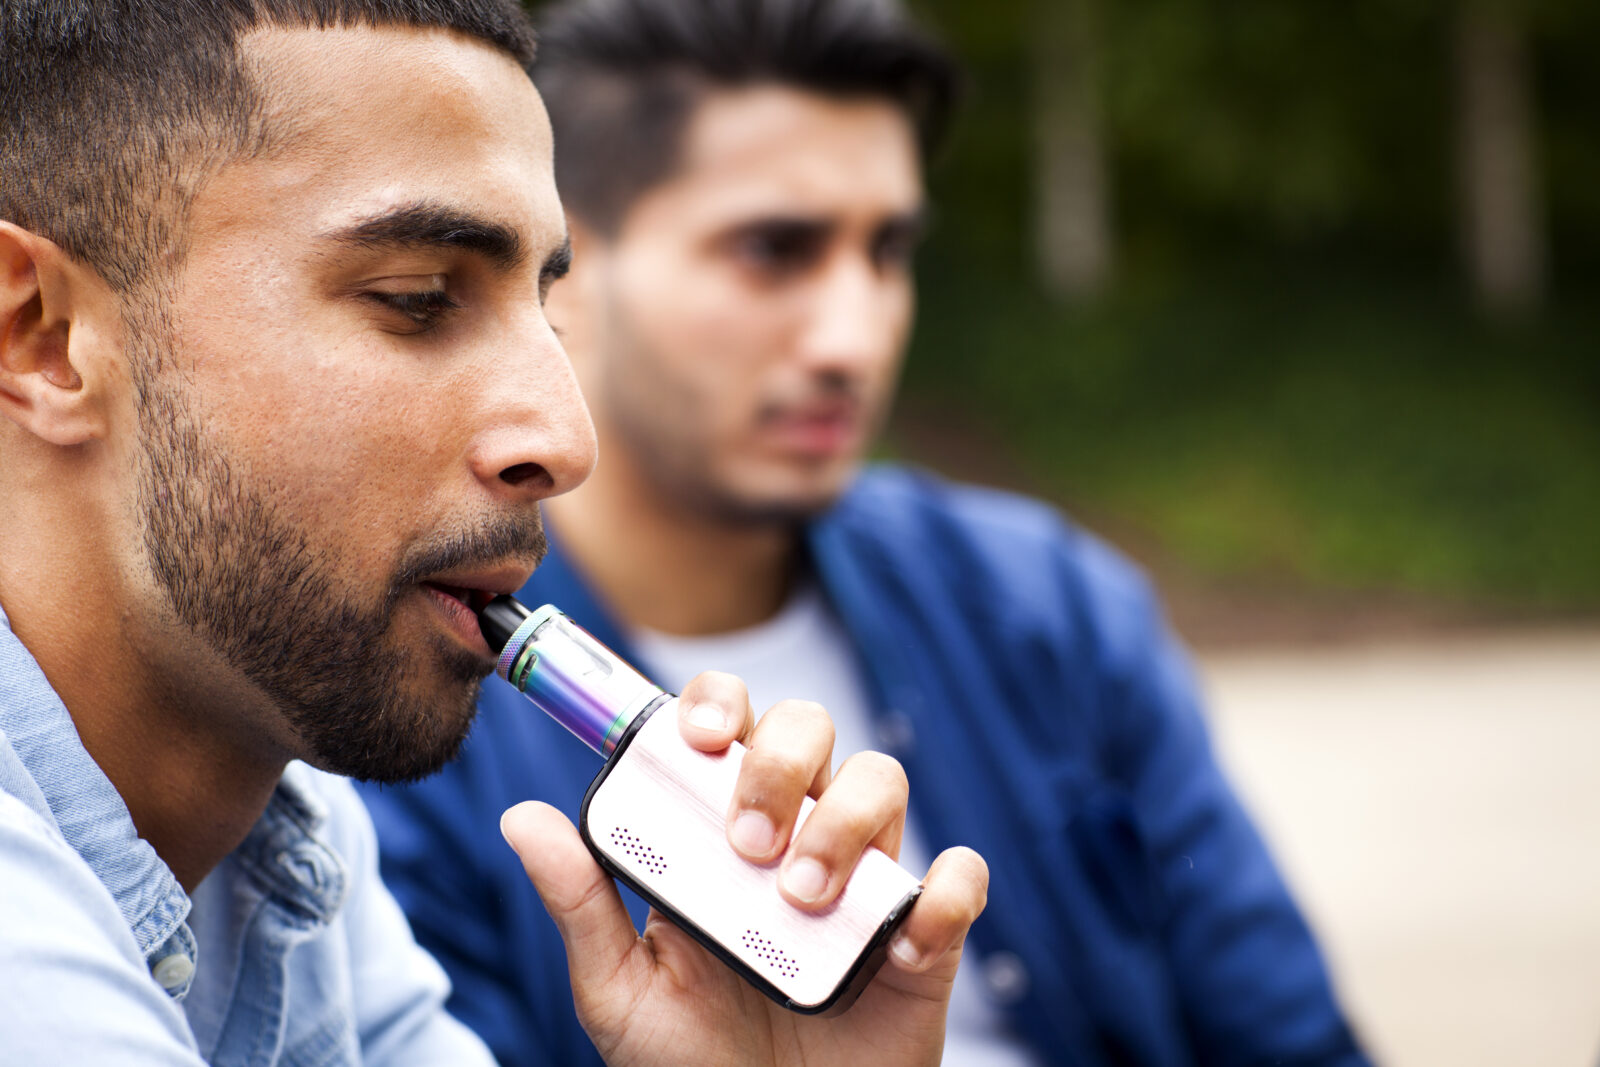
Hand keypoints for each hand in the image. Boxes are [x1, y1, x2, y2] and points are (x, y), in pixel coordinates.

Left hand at [499, 671, 988, 1066]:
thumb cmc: (689, 1063)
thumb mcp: (619, 990)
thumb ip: (581, 904)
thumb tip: (519, 817)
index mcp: (718, 829)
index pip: (729, 722)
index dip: (720, 703)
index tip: (699, 739)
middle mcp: (795, 834)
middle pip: (810, 728)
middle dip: (779, 765)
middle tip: (747, 847)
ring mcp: (863, 882)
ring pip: (883, 781)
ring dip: (845, 824)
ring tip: (800, 901)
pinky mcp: (924, 937)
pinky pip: (961, 880)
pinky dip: (944, 892)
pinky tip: (902, 939)